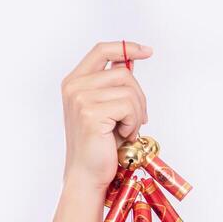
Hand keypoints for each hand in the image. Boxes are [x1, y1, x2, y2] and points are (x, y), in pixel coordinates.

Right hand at [59, 40, 152, 191]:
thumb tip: (131, 62)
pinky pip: (129, 107)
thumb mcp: (108, 109)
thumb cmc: (101, 145)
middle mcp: (74, 86)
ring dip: (137, 113)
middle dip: (140, 97)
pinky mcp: (91, 113)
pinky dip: (133, 123)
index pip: (102, 51)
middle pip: (124, 73)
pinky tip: (123, 136)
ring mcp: (80, 98)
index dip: (126, 48)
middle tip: (137, 120)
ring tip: (126, 130)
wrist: (88, 173)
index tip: (148, 51)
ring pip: (130, 91)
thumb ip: (114, 86)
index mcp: (75, 81)